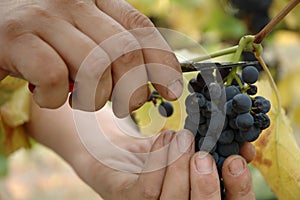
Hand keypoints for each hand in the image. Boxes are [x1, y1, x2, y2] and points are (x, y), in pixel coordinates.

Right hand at [0, 0, 181, 114]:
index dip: (162, 62)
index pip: (140, 28)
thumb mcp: (87, 35)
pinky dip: (55, 98)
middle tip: (126, 106)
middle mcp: (73, 2)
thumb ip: (115, 49)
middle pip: (123, 53)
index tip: (172, 89)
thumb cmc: (47, 37)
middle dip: (132, 91)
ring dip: (93, 98)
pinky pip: (53, 77)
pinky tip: (48, 96)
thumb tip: (150, 80)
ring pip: (93, 68)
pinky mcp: (17, 38)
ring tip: (81, 100)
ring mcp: (44, 18)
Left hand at [27, 101, 254, 198]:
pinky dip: (159, 159)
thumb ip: (214, 152)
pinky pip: (145, 189)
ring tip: (183, 136)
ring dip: (179, 165)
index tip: (238, 159)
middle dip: (206, 185)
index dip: (239, 190)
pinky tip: (164, 136)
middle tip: (203, 154)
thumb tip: (246, 148)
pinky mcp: (123, 198)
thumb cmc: (155, 151)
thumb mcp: (188, 150)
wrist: (112, 147)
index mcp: (191, 199)